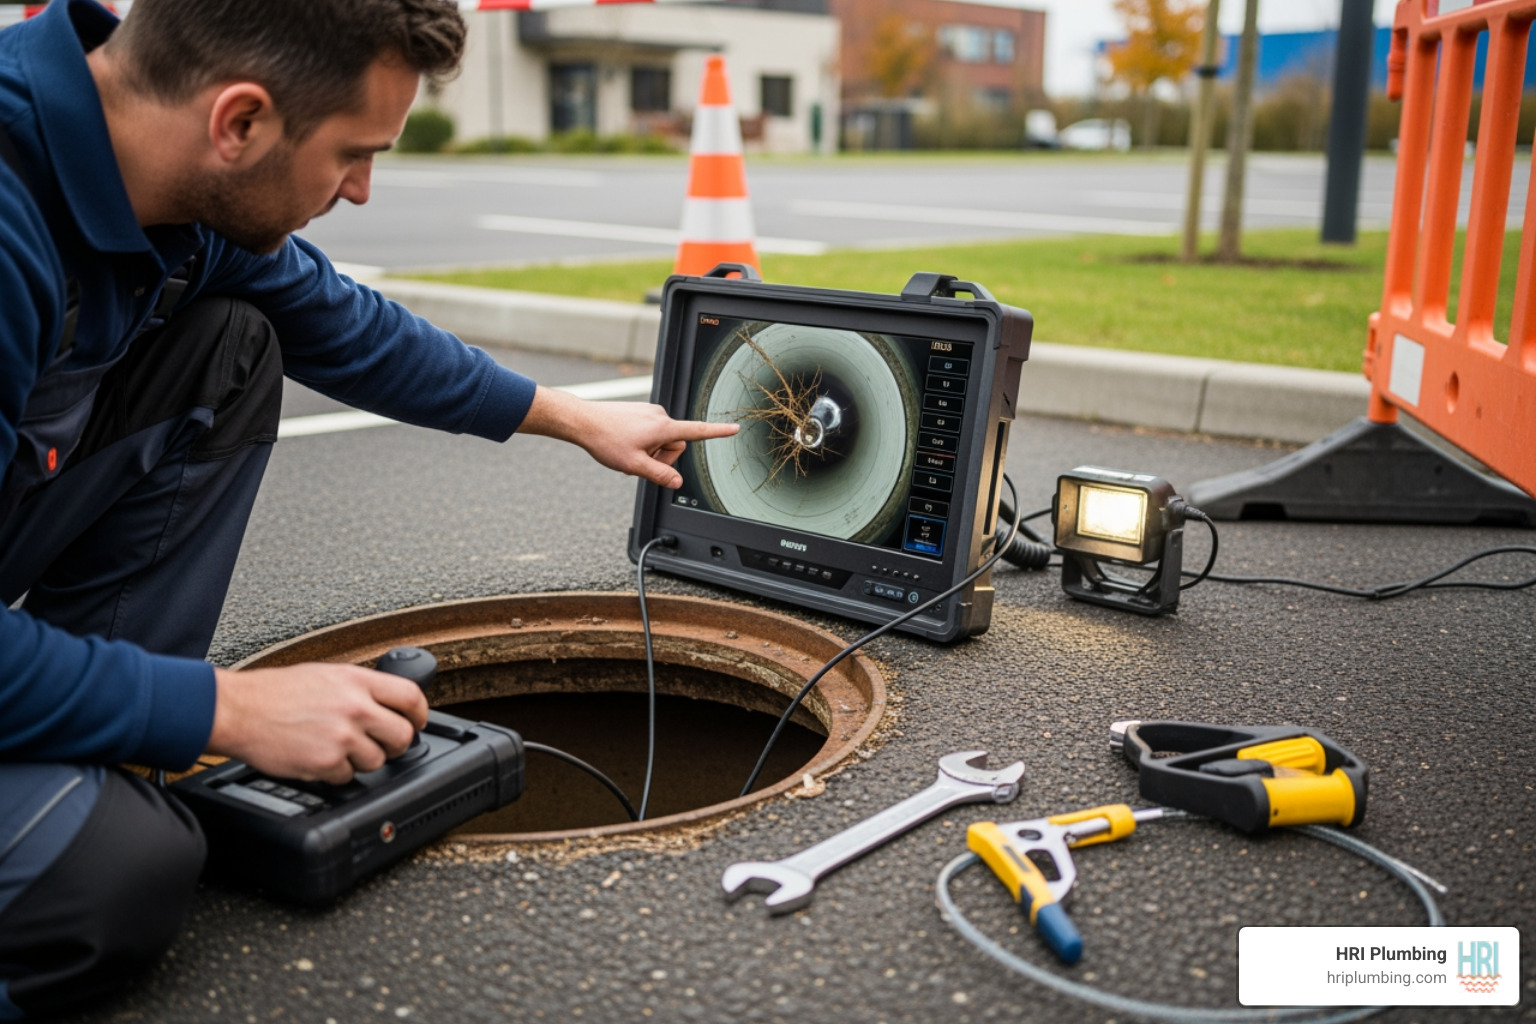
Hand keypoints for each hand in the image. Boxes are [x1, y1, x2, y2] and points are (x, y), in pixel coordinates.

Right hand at [206, 664, 428, 783]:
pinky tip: (319, 757)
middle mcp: (355, 707)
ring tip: (338, 747)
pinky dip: (336, 772)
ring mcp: (342, 736)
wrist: (239, 710)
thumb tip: (387, 703)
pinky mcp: (326, 762)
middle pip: (403, 735)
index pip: (411, 696)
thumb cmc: (275, 692)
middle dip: (395, 744)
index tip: (417, 722)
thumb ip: (360, 688)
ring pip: (378, 761)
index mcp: (357, 681)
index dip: (419, 714)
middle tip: (381, 744)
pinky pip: (348, 777)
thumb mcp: (326, 674)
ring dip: (362, 760)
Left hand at [518, 386, 738, 488]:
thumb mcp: (634, 465)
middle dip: (662, 458)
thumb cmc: (606, 441)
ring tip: (628, 455)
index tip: (735, 428)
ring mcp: (649, 413)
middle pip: (675, 444)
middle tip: (639, 464)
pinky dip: (643, 443)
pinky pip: (651, 432)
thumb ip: (660, 475)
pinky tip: (624, 446)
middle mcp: (659, 416)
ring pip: (662, 439)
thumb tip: (677, 483)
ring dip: (650, 452)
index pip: (697, 431)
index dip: (718, 432)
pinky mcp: (640, 412)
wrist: (582, 421)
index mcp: (662, 428)